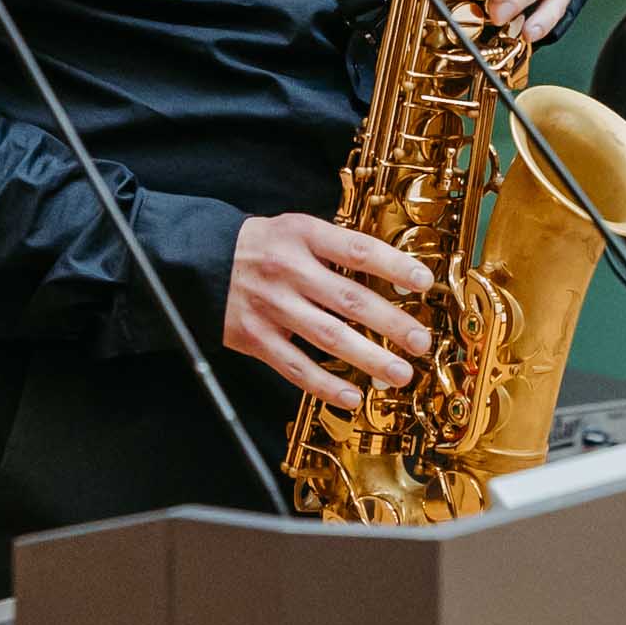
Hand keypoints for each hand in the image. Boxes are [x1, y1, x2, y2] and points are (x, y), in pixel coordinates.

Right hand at [225, 212, 435, 407]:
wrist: (201, 261)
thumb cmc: (263, 246)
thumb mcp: (297, 229)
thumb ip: (336, 249)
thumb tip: (392, 276)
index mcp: (302, 236)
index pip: (357, 250)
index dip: (394, 266)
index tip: (424, 282)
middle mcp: (288, 270)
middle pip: (349, 300)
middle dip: (391, 323)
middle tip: (420, 341)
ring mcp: (270, 306)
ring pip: (328, 337)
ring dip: (369, 358)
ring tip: (400, 372)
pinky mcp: (254, 337)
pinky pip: (295, 366)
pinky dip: (325, 384)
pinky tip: (352, 395)